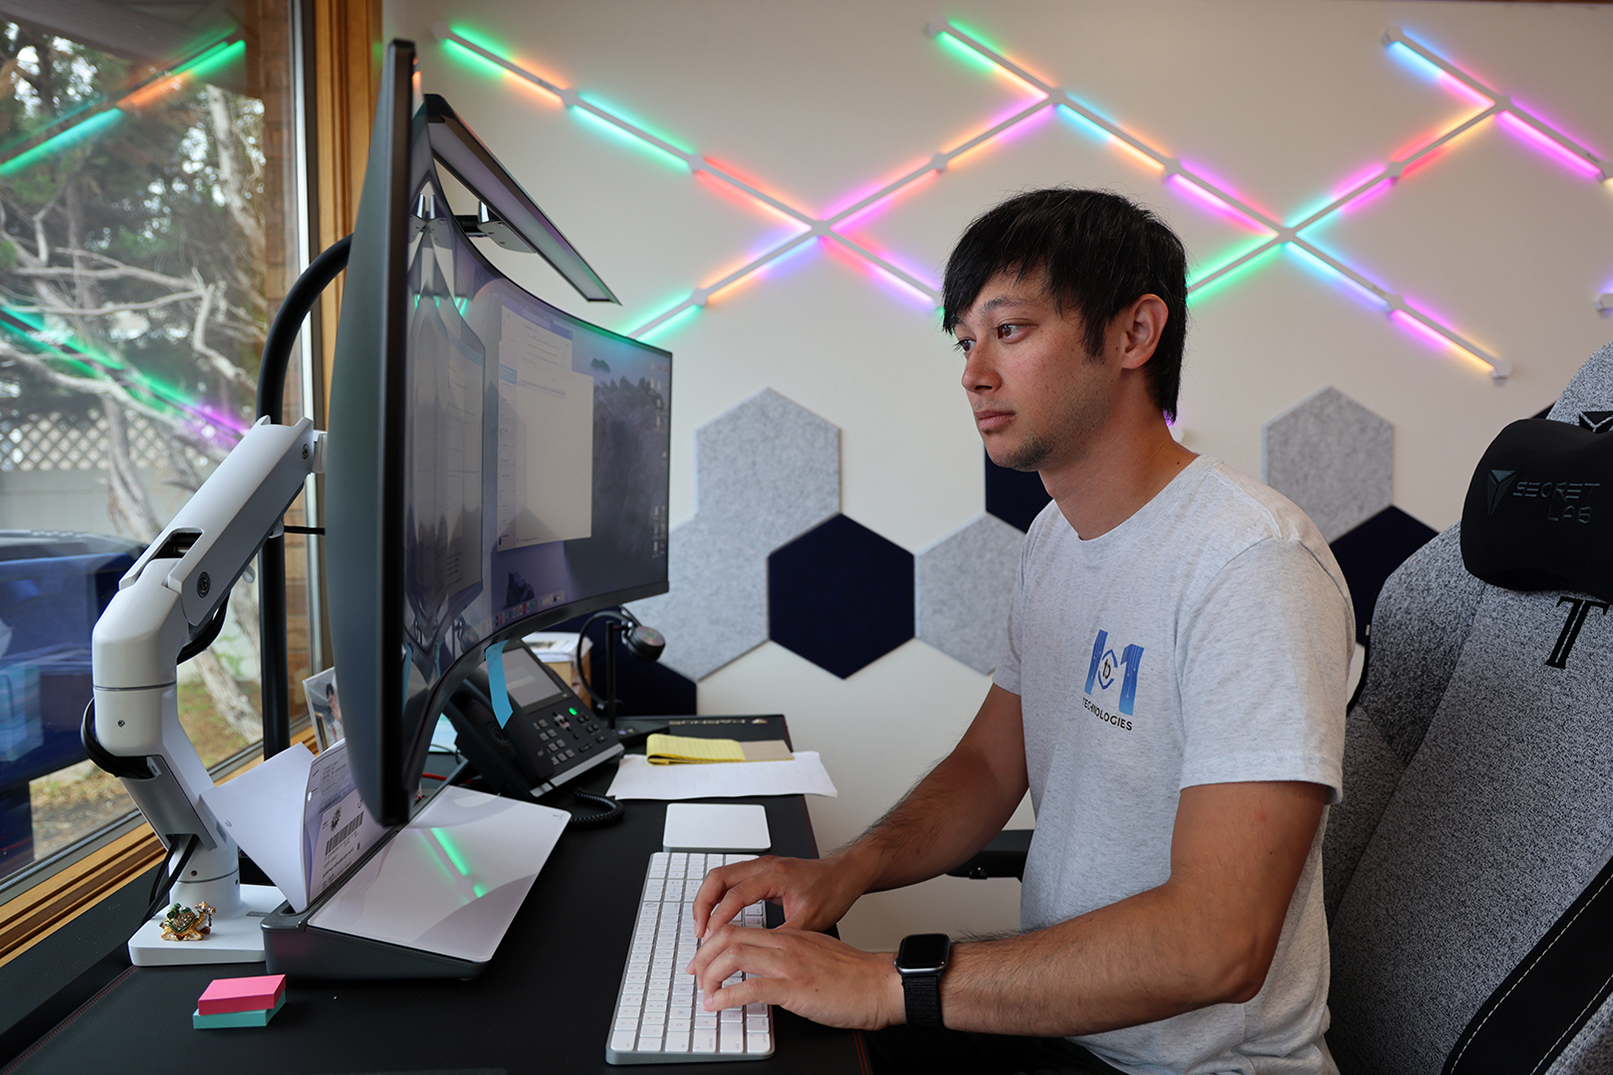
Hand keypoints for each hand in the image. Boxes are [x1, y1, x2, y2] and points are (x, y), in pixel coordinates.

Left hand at [688, 924, 902, 1030]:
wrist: (881, 984)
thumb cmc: (855, 975)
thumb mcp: (817, 954)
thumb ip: (792, 955)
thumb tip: (767, 970)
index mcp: (791, 936)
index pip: (740, 928)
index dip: (714, 942)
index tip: (704, 959)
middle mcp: (787, 944)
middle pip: (730, 937)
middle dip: (704, 956)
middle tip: (696, 974)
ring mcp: (790, 965)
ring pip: (735, 956)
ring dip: (711, 975)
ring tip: (705, 992)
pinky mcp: (796, 988)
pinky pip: (752, 988)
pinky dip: (727, 996)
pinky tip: (718, 1004)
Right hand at [691, 854, 864, 937]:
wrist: (844, 875)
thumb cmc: (832, 892)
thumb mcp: (809, 921)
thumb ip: (781, 936)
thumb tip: (756, 956)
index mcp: (776, 875)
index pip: (735, 894)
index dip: (719, 918)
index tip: (709, 938)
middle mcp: (764, 865)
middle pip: (718, 878)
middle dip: (702, 905)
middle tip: (699, 932)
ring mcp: (761, 866)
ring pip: (720, 877)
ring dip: (707, 900)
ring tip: (703, 927)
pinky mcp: (761, 871)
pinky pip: (729, 880)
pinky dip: (718, 897)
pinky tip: (717, 916)